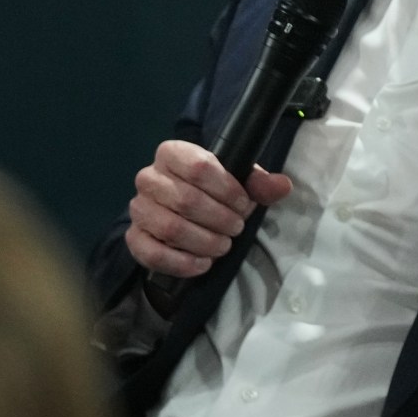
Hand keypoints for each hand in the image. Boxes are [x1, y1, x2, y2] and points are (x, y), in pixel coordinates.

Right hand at [124, 138, 294, 278]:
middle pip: (186, 201)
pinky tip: (203, 264)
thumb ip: (259, 183)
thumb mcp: (237, 181)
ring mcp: (139, 208)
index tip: (244, 205)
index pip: (199, 167)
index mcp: (173, 153)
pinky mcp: (134, 237)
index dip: (228, 190)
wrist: (182, 209)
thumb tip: (282, 186)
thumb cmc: (212, 190)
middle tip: (236, 228)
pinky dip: (182, 263)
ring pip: (170, 229)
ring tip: (223, 246)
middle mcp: (149, 177)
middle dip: (220, 219)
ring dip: (204, 242)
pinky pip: (152, 254)